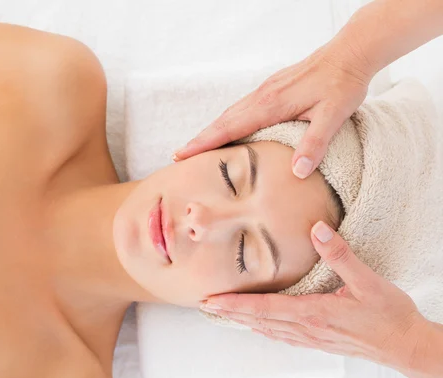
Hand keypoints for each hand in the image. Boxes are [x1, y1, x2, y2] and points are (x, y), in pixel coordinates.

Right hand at [173, 40, 372, 178]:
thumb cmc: (343, 84)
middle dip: (200, 139)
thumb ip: (314, 144)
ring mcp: (265, 90)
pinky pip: (242, 107)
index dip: (204, 143)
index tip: (182, 154)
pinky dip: (227, 121)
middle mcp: (262, 96)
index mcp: (271, 105)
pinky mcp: (272, 87)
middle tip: (179, 156)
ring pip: (231, 113)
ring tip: (197, 146)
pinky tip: (229, 130)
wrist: (350, 52)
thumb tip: (298, 173)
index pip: (229, 128)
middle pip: (222, 121)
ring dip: (212, 130)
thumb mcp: (333, 116)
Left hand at [200, 221, 428, 371]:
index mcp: (313, 312)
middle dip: (229, 312)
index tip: (211, 299)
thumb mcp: (368, 281)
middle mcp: (306, 328)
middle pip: (258, 320)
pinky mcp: (318, 341)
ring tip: (222, 312)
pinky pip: (282, 336)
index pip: (263, 308)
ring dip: (242, 320)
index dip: (234, 304)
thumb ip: (340, 255)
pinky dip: (263, 329)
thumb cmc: (389, 316)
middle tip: (204, 303)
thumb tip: (317, 229)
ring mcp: (311, 337)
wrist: (406, 346)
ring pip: (267, 329)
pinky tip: (258, 326)